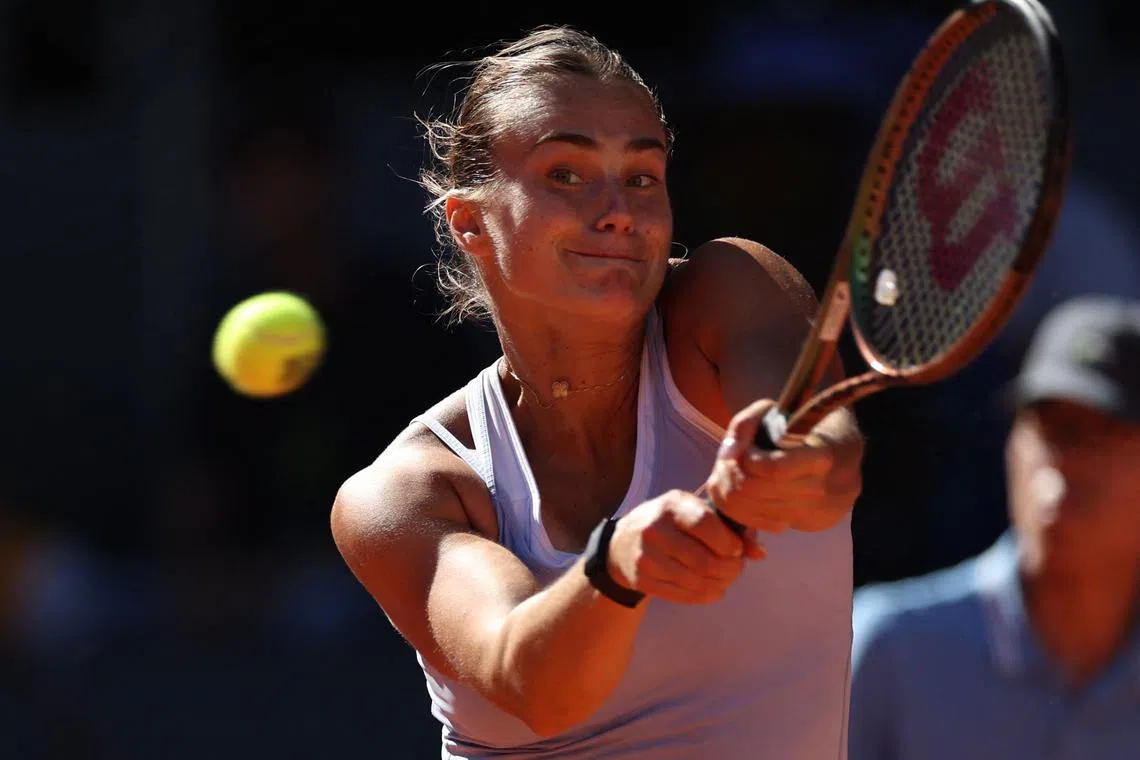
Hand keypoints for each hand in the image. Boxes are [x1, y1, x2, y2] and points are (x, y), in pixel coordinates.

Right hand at [607, 490, 764, 604]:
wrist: (624, 543)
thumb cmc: (671, 523)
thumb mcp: (695, 512)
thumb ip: (730, 528)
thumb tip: (760, 554)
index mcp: (671, 505)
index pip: (705, 525)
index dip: (728, 543)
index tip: (737, 550)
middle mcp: (654, 529)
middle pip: (704, 560)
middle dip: (730, 570)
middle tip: (736, 569)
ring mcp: (646, 557)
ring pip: (696, 582)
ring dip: (720, 585)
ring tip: (726, 579)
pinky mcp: (642, 580)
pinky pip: (683, 595)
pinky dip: (705, 596)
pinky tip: (713, 590)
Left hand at [706, 400, 862, 532]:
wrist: (844, 453)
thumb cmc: (806, 426)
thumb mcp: (776, 410)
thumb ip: (746, 424)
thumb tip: (728, 453)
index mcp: (821, 457)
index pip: (773, 469)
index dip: (746, 459)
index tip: (744, 449)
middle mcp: (821, 490)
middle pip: (755, 492)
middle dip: (730, 475)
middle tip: (727, 463)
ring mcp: (815, 512)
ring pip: (752, 512)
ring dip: (731, 492)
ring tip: (733, 475)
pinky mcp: (807, 525)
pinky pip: (762, 524)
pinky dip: (744, 509)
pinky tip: (746, 492)